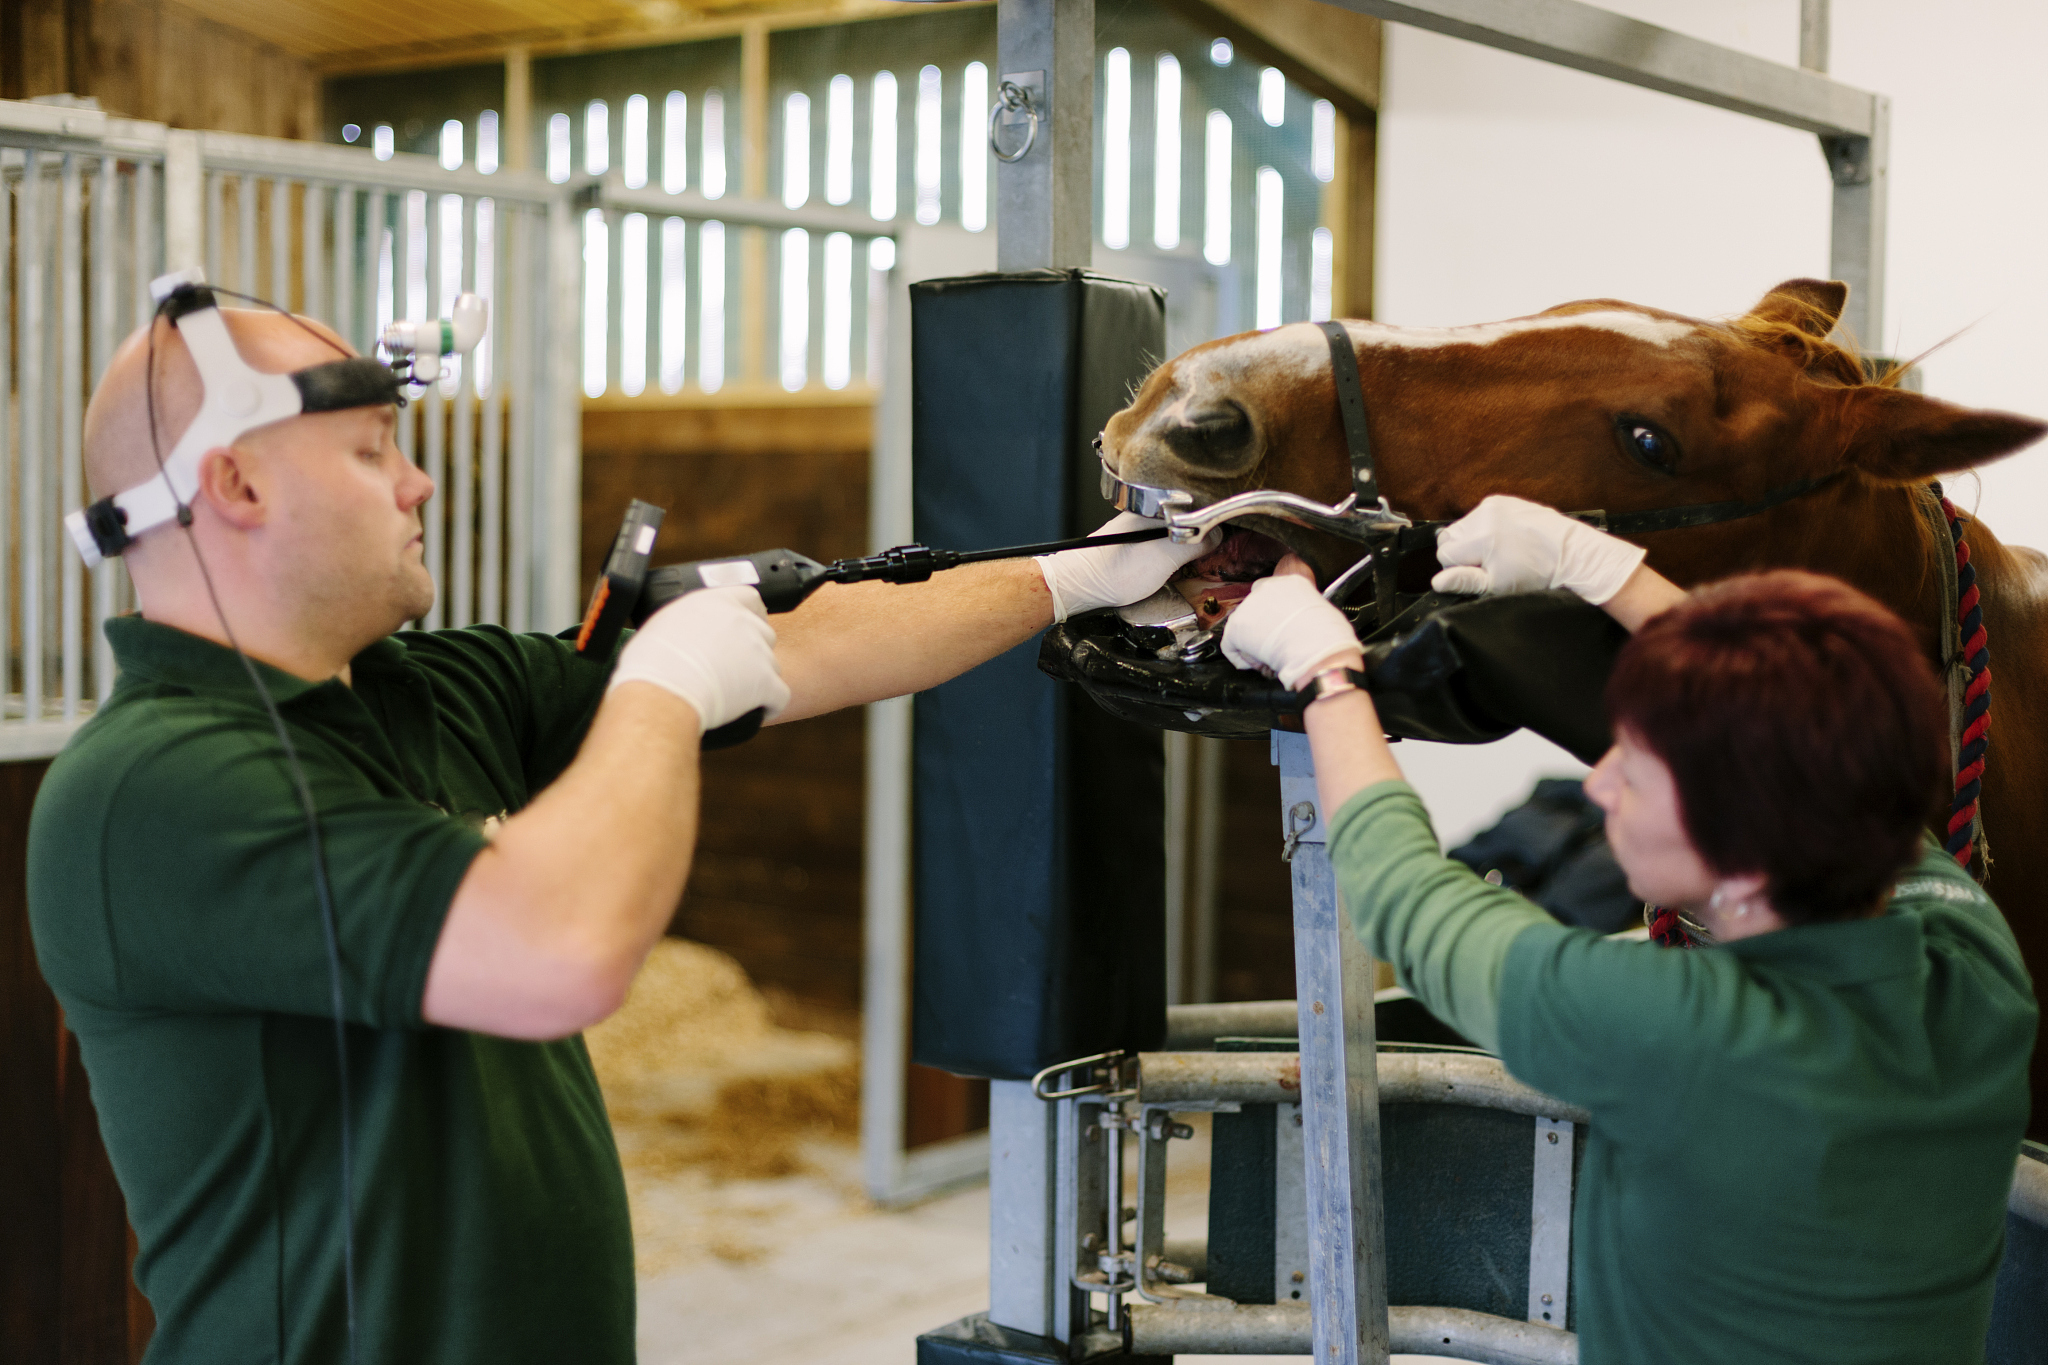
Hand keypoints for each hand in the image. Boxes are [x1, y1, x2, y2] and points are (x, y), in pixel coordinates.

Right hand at [607, 586, 789, 729]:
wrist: (661, 690)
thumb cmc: (652, 662)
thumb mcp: (665, 623)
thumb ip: (689, 621)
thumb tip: (687, 633)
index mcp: (718, 601)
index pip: (750, 598)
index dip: (751, 615)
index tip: (743, 629)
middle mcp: (743, 622)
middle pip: (765, 634)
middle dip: (754, 651)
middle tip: (734, 668)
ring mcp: (758, 652)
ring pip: (772, 665)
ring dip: (759, 678)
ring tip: (735, 693)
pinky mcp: (766, 683)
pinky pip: (780, 695)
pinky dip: (771, 704)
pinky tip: (759, 710)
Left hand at [1036, 512, 1221, 622]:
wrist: (1076, 587)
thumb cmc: (1110, 573)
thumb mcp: (1162, 559)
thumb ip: (1193, 545)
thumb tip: (1218, 535)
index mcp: (1154, 509)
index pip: (1197, 505)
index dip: (1216, 519)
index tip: (1229, 534)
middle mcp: (1146, 514)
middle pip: (1188, 518)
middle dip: (1204, 534)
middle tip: (1215, 553)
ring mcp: (1139, 528)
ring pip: (1176, 533)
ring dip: (1189, 546)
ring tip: (1198, 560)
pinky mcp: (1134, 544)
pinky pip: (1164, 544)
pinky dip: (1174, 554)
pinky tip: (1176, 566)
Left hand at [1221, 557, 1362, 688]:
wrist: (1318, 652)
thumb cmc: (1328, 638)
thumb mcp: (1323, 614)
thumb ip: (1307, 613)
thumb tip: (1306, 624)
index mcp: (1291, 582)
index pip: (1273, 594)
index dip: (1275, 615)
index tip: (1280, 628)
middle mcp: (1267, 588)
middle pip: (1256, 610)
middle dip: (1263, 629)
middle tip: (1275, 645)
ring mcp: (1248, 606)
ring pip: (1244, 629)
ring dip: (1254, 645)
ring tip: (1272, 657)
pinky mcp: (1236, 627)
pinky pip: (1231, 647)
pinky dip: (1243, 659)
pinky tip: (1260, 664)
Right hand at [1431, 494, 1646, 605]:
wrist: (1570, 554)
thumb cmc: (1538, 572)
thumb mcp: (1498, 585)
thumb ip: (1464, 581)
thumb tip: (1437, 581)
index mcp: (1480, 537)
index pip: (1445, 554)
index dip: (1460, 568)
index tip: (1482, 572)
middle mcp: (1484, 516)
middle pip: (1451, 537)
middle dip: (1464, 551)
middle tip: (1492, 563)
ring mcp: (1494, 504)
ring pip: (1464, 526)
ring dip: (1475, 539)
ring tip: (1501, 550)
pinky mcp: (1503, 500)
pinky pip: (1480, 515)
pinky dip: (1487, 527)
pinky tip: (1506, 538)